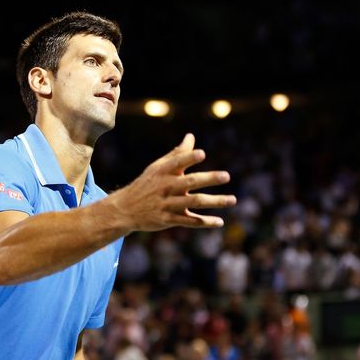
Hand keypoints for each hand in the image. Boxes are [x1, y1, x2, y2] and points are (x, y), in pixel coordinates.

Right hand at [111, 133, 235, 230]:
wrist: (126, 209)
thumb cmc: (147, 184)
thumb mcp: (158, 167)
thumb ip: (177, 154)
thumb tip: (191, 136)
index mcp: (164, 172)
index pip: (177, 162)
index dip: (189, 158)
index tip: (201, 154)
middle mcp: (167, 187)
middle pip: (191, 182)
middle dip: (209, 179)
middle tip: (226, 176)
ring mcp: (168, 204)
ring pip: (195, 202)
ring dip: (215, 201)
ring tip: (233, 199)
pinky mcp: (169, 219)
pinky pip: (190, 221)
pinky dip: (205, 222)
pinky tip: (220, 222)